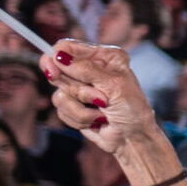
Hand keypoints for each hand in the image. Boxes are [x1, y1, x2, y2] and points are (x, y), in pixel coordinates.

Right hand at [45, 40, 160, 164]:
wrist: (132, 138)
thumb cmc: (132, 110)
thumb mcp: (114, 85)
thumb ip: (85, 70)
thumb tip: (58, 56)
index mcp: (104, 57)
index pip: (67, 47)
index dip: (56, 58)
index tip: (53, 71)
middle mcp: (90, 69)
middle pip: (57, 70)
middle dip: (75, 89)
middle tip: (96, 98)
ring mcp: (80, 88)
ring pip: (59, 94)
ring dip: (80, 107)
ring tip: (101, 110)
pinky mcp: (73, 105)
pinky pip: (61, 110)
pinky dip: (79, 118)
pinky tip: (96, 120)